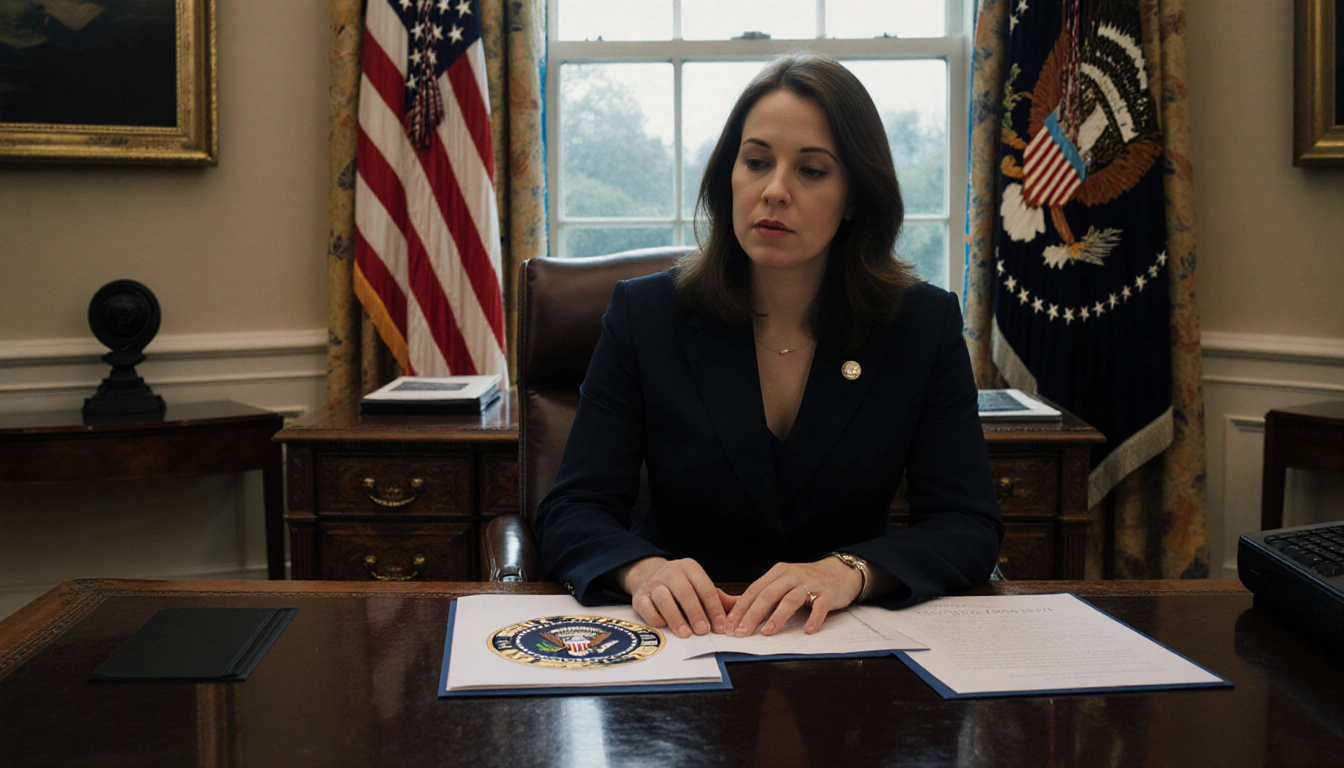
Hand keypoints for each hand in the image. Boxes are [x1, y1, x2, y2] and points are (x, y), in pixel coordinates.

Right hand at [617, 557, 736, 637]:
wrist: (649, 574)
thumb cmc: (681, 585)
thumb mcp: (700, 586)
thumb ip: (719, 599)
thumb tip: (743, 608)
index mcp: (690, 568)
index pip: (705, 588)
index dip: (714, 609)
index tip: (721, 626)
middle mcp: (671, 572)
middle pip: (685, 592)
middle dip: (696, 613)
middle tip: (703, 631)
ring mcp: (654, 584)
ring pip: (664, 598)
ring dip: (675, 617)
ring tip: (685, 633)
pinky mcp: (639, 596)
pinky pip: (645, 606)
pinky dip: (655, 617)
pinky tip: (664, 626)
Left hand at [724, 557, 862, 636]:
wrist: (841, 573)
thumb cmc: (808, 581)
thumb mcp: (785, 582)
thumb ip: (766, 595)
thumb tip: (740, 614)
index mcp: (778, 572)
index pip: (755, 590)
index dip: (741, 608)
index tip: (729, 625)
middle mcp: (793, 575)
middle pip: (768, 595)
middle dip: (753, 615)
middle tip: (742, 632)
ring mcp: (811, 584)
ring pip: (790, 600)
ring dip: (777, 617)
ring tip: (767, 633)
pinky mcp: (828, 594)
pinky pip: (819, 607)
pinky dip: (813, 619)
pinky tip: (807, 630)